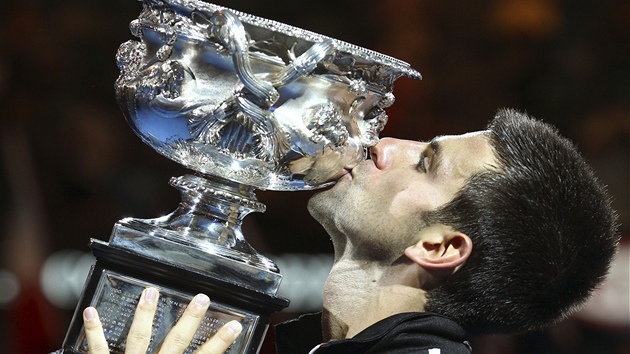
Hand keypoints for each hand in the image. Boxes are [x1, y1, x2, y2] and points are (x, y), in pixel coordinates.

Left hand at [83, 287, 241, 352]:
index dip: (220, 343)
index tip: (233, 326)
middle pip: (175, 343)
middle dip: (189, 320)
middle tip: (201, 299)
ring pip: (138, 338)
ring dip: (145, 314)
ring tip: (150, 292)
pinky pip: (98, 350)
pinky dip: (94, 331)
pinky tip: (91, 312)